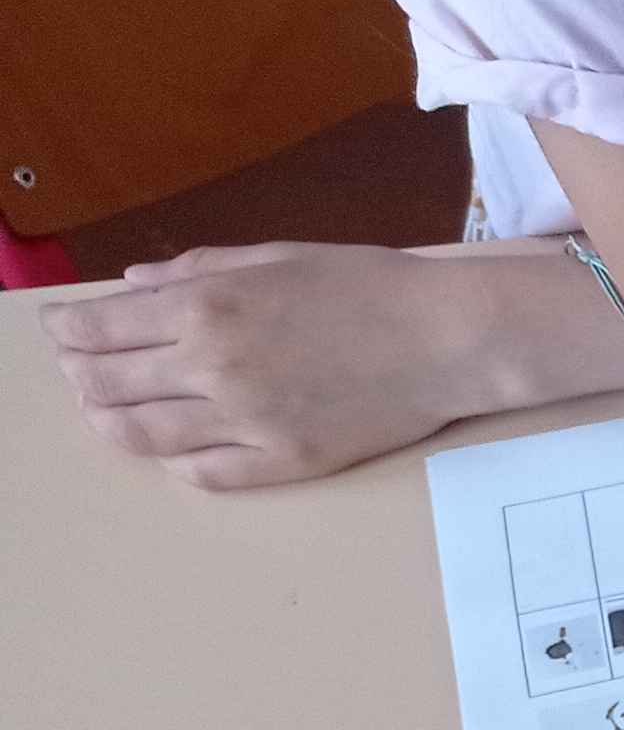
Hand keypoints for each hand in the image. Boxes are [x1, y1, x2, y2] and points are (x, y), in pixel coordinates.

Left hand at [43, 242, 597, 488]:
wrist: (453, 338)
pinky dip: (173, 460)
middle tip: (81, 372)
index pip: (96, 328)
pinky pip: (203, 472)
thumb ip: (198, 270)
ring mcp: (247, 421)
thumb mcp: (278, 256)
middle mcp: (214, 366)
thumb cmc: (374, 287)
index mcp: (207, 306)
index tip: (64, 332)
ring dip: (110, 423)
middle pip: (103, 384)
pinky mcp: (284, 460)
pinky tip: (171, 446)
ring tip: (109, 413)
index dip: (66, 332)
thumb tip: (135, 285)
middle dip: (79, 376)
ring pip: (139, 435)